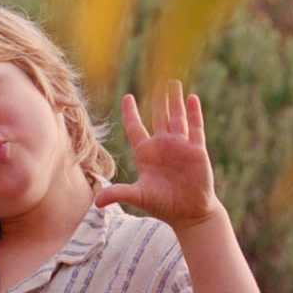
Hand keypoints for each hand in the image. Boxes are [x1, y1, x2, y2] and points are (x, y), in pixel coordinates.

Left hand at [94, 83, 221, 231]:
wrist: (189, 213)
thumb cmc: (163, 205)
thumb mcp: (139, 197)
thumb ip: (119, 194)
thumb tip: (96, 202)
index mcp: (146, 153)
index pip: (135, 127)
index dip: (131, 112)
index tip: (127, 96)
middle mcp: (163, 145)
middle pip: (158, 116)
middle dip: (158, 99)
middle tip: (158, 79)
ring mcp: (180, 146)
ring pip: (177, 117)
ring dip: (175, 100)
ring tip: (173, 82)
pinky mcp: (196, 150)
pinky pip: (195, 128)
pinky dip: (194, 113)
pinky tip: (192, 98)